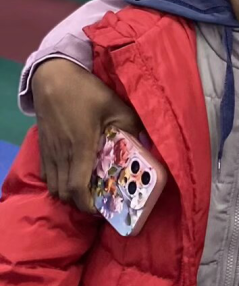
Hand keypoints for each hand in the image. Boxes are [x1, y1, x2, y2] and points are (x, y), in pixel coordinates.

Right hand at [33, 60, 140, 213]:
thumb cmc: (86, 91)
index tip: (102, 208)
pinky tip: (71, 176)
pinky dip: (57, 183)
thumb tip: (150, 143)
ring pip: (53, 187)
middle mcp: (62, 154)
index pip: (78, 188)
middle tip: (98, 201)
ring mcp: (49, 152)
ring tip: (86, 191)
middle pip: (64, 194)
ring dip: (68, 194)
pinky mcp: (43, 147)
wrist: (53, 77)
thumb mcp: (116, 105)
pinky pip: (46, 175)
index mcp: (81, 147)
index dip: (88, 205)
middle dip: (80, 204)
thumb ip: (133, 126)